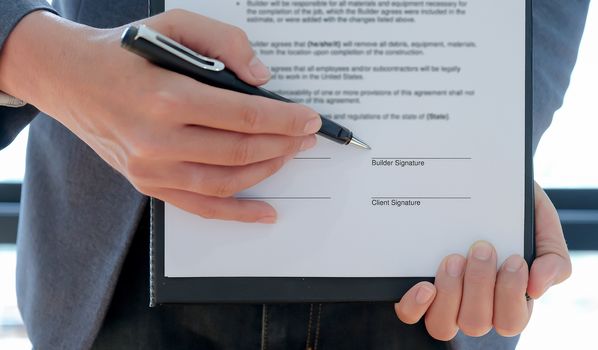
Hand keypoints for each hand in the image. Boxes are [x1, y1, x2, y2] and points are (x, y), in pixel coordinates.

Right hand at [0, 10, 320, 222]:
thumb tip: (262, 78)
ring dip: (266, 171)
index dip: (285, 120)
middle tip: (306, 137)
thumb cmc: (123, 51)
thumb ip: (224, 42)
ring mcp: (151, 169)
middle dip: (283, 144)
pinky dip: (237, 213)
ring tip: (288, 156)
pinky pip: (200, 207)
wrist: (69, 79)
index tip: (309, 120)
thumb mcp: (173, 25)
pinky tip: (265, 211)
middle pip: (240, 151)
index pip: (244, 116)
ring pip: (226, 181)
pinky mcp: (147, 184)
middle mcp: (157, 140)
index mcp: (167, 97)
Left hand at [395, 183, 571, 339]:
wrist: (473, 182)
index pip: (511, 320)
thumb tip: (537, 287)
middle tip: (482, 248)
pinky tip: (425, 285)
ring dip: (451, 293)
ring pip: (443, 324)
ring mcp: (442, 300)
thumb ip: (552, 254)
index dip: (511, 295)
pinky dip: (416, 305)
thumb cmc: (508, 208)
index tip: (514, 258)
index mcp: (506, 296)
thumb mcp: (538, 220)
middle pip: (477, 322)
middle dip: (480, 285)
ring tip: (452, 259)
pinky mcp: (415, 292)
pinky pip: (410, 315)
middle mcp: (474, 304)